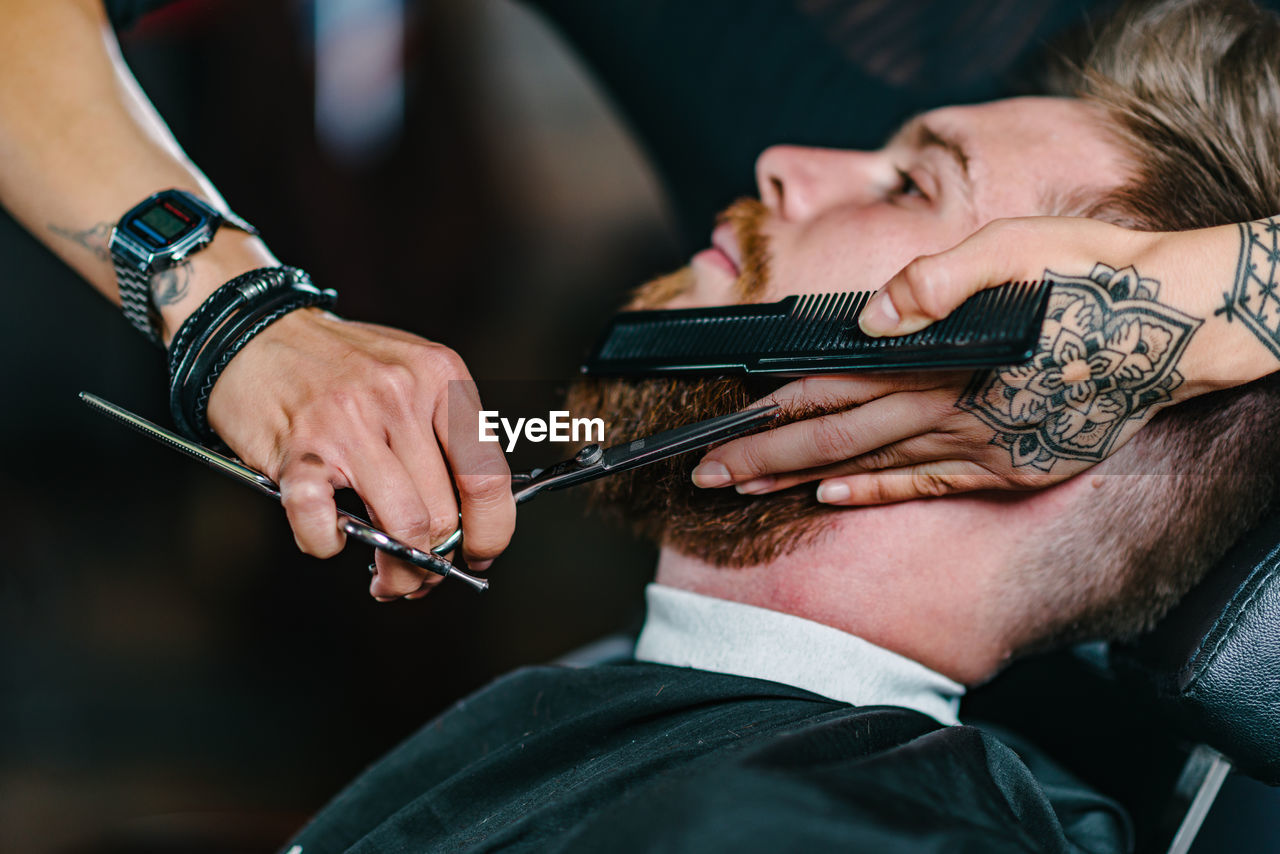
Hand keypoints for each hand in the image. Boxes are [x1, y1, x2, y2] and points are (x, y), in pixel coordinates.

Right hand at [206, 308, 515, 599]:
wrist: (255, 331)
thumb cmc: (338, 362)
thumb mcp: (412, 373)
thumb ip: (442, 434)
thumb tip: (469, 516)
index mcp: (440, 377)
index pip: (488, 475)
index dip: (490, 530)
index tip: (480, 553)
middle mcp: (399, 396)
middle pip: (443, 513)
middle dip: (435, 563)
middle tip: (422, 576)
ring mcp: (348, 422)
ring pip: (401, 527)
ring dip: (397, 571)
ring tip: (387, 580)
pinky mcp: (298, 450)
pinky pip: (323, 523)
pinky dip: (327, 545)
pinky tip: (330, 539)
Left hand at [693, 215, 1255, 503]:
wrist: (1181, 328)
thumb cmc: (1094, 277)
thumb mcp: (1016, 248)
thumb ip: (934, 282)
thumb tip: (866, 315)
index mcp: (939, 357)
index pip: (830, 390)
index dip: (767, 414)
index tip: (715, 434)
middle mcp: (948, 411)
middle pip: (832, 437)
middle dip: (761, 459)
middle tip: (703, 477)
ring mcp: (978, 447)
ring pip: (867, 466)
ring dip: (800, 479)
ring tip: (746, 493)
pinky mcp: (1007, 467)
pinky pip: (925, 487)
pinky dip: (875, 492)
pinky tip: (833, 498)